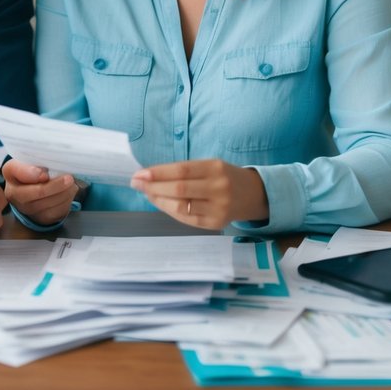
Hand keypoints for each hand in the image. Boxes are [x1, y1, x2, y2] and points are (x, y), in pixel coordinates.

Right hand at [2, 159, 76, 225]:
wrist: (35, 185)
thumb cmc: (35, 168)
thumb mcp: (34, 158)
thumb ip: (40, 159)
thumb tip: (52, 168)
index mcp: (10, 172)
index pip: (15, 170)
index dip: (31, 173)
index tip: (45, 173)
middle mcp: (13, 192)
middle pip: (34, 193)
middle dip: (54, 186)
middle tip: (69, 179)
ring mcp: (26, 208)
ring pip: (47, 205)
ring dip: (64, 194)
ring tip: (72, 184)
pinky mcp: (40, 218)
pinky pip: (55, 213)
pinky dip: (66, 202)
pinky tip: (69, 193)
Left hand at [130, 159, 268, 229]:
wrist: (254, 195)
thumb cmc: (225, 176)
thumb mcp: (210, 165)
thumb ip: (184, 170)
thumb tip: (150, 175)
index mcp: (215, 168)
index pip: (181, 169)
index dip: (158, 172)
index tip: (139, 174)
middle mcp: (218, 188)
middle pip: (179, 189)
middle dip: (153, 186)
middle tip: (136, 183)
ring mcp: (218, 208)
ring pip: (180, 206)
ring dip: (158, 200)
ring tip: (147, 193)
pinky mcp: (216, 223)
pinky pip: (187, 219)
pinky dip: (169, 210)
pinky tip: (161, 203)